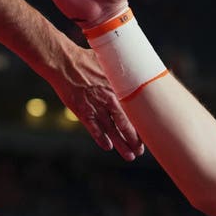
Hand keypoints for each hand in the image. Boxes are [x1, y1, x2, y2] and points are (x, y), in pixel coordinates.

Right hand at [51, 46, 143, 161]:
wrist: (64, 62)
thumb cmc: (87, 59)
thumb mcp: (110, 61)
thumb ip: (125, 70)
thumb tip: (145, 67)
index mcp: (119, 88)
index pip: (136, 111)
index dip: (143, 124)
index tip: (151, 134)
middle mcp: (110, 99)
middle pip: (127, 124)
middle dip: (135, 140)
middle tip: (141, 151)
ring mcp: (97, 107)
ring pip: (113, 130)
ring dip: (122, 145)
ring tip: (130, 156)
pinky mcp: (83, 112)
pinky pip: (94, 129)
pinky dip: (101, 139)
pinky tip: (108, 147)